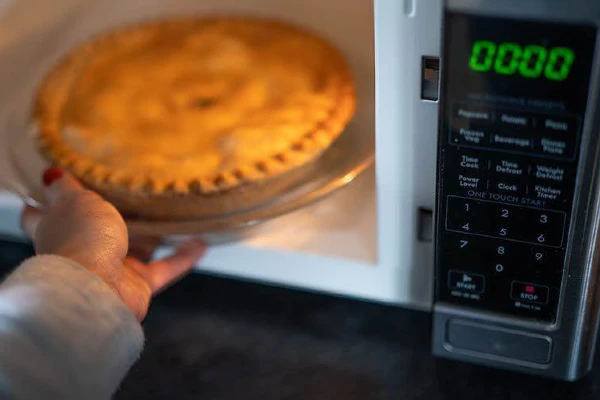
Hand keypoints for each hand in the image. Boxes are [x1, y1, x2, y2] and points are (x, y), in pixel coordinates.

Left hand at [20, 167, 205, 320]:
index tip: (58, 181)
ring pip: (134, 250)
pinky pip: (164, 268)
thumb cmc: (82, 240)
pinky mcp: (136, 285)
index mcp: (58, 228)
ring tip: (172, 217)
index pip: (41, 213)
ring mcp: (110, 269)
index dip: (47, 199)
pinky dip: (183, 257)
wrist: (97, 288)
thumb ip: (67, 189)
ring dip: (153, 238)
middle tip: (130, 194)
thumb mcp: (75, 202)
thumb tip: (50, 173)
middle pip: (93, 231)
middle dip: (109, 217)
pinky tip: (201, 243)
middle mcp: (82, 250)